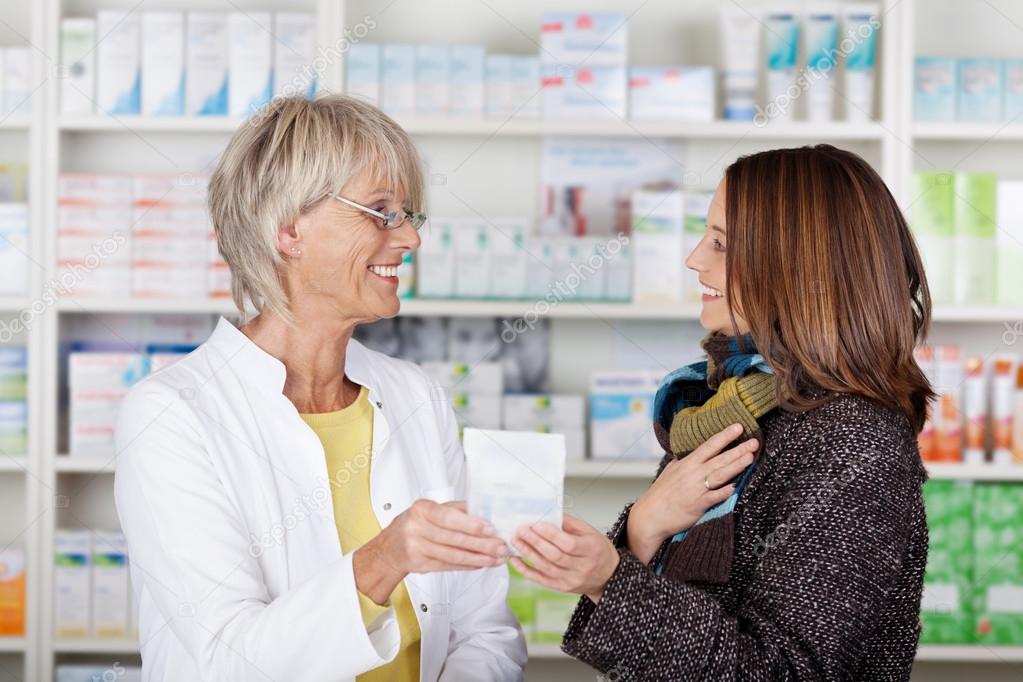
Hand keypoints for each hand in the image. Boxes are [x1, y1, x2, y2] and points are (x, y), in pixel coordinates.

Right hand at [354, 500, 506, 603]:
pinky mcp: (421, 565)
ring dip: (479, 558)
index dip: (471, 524)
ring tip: (496, 558)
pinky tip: (481, 563)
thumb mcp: (431, 508)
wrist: (391, 546)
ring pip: (454, 555)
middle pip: (454, 539)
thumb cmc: (415, 523)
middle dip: (482, 544)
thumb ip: (456, 509)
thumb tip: (484, 511)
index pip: (448, 517)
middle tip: (501, 546)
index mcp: (422, 510)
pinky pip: (449, 566)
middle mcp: (417, 528)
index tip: (490, 529)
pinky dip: (468, 565)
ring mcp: (418, 548)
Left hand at [509, 514, 619, 603]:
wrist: (608, 576)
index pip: (568, 544)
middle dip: (535, 542)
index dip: (551, 535)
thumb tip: (550, 514)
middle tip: (521, 530)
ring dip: (528, 553)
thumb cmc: (598, 551)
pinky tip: (515, 560)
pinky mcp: (561, 587)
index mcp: (591, 550)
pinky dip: (526, 570)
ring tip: (516, 541)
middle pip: (554, 556)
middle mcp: (582, 567)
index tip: (536, 524)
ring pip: (545, 567)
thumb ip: (570, 523)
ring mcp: (571, 579)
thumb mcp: (591, 532)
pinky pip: (540, 579)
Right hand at [627, 423, 757, 563]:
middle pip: (720, 458)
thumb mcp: (670, 471)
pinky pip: (713, 497)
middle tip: (755, 441)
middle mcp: (693, 474)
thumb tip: (688, 453)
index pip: (709, 446)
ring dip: (736, 466)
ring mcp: (696, 489)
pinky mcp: (697, 505)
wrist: (649, 516)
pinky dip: (724, 492)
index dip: (724, 436)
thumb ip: (682, 462)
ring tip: (750, 457)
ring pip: (720, 475)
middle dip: (738, 449)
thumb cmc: (660, 494)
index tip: (738, 427)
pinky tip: (735, 487)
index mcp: (687, 463)